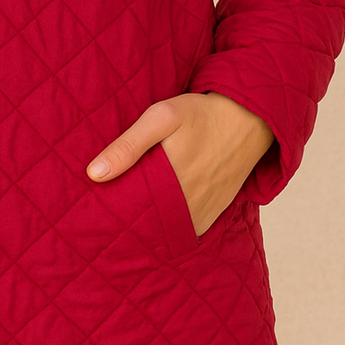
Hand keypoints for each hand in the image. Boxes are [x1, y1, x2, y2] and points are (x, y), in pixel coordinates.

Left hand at [86, 92, 273, 235]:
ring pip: (168, 229)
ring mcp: (203, 211)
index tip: (94, 211)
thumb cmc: (200, 114)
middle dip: (128, 221)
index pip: (131, 211)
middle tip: (108, 216)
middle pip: (148, 224)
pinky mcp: (215, 211)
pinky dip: (173, 226)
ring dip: (150, 226)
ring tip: (131, 215)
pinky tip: (159, 216)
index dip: (112, 212)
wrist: (249, 118)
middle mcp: (187, 204)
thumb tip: (94, 174)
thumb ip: (128, 146)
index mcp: (169, 182)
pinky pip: (188, 228)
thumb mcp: (161, 118)